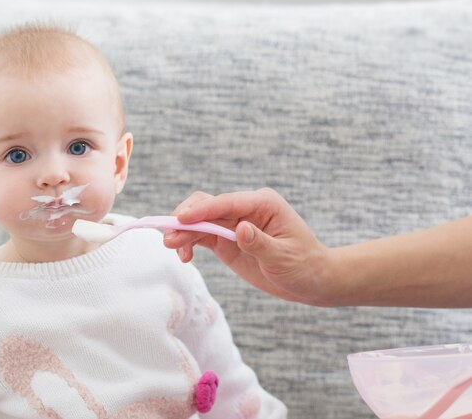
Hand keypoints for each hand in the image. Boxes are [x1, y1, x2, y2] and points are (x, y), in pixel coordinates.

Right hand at [163, 188, 335, 305]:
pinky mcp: (227, 239)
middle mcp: (245, 208)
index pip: (226, 202)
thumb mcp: (285, 257)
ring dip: (183, 232)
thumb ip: (261, 243)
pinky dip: (190, 243)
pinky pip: (202, 235)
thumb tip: (241, 229)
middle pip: (207, 205)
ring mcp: (234, 223)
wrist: (312, 280)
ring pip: (200, 220)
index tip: (181, 219)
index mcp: (263, 203)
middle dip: (186, 220)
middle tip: (170, 239)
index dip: (202, 210)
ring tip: (172, 248)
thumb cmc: (304, 266)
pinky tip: (184, 255)